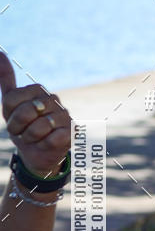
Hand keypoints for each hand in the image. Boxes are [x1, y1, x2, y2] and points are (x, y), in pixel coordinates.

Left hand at [0, 53, 70, 175]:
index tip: (14, 121)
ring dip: (31, 138)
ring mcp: (65, 115)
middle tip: (25, 132)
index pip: (11, 100)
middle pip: (24, 112)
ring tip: (36, 138)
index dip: (9, 116)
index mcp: (38, 90)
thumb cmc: (24, 127)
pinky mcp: (72, 132)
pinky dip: (44, 145)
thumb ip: (6, 78)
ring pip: (37, 128)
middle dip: (19, 128)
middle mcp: (53, 99)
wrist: (38, 152)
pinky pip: (50, 139)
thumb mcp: (10, 105)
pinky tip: (47, 144)